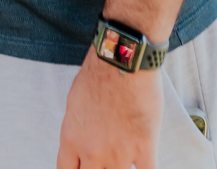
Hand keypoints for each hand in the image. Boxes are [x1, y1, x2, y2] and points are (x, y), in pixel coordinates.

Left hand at [57, 50, 162, 168]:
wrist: (122, 58)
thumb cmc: (98, 74)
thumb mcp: (74, 104)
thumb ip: (76, 130)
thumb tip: (79, 146)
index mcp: (71, 139)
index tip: (84, 166)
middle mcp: (92, 152)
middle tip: (106, 160)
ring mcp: (118, 153)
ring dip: (120, 167)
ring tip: (125, 153)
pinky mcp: (143, 148)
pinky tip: (145, 162)